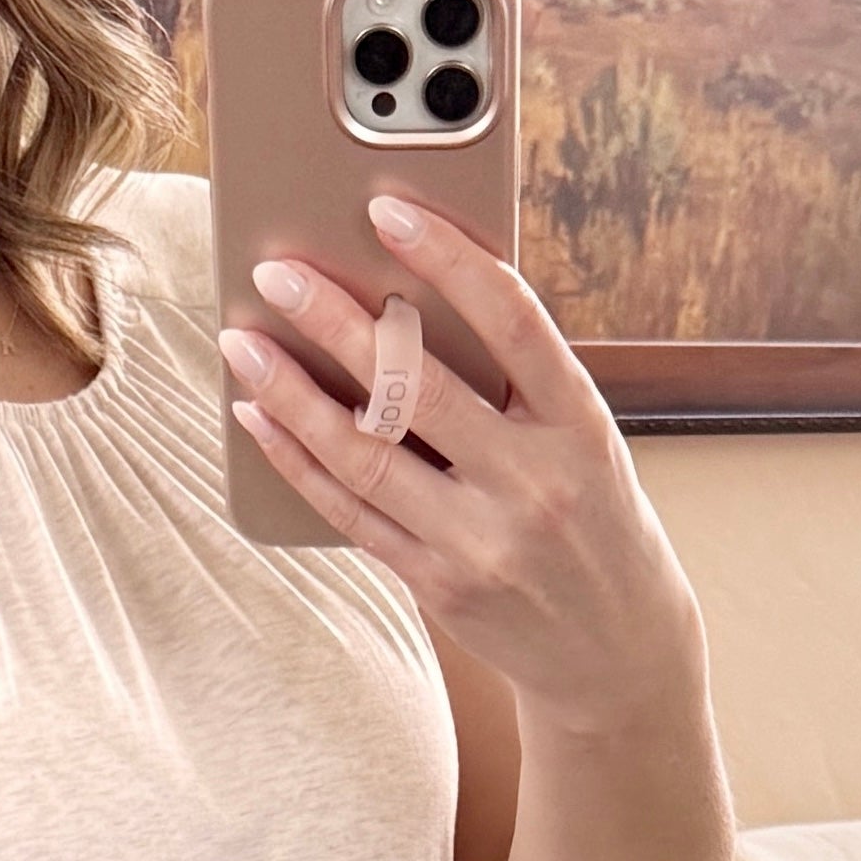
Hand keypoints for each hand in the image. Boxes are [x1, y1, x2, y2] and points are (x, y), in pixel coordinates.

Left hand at [222, 193, 702, 728]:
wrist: (617, 650)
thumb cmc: (593, 518)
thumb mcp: (585, 440)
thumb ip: (515, 383)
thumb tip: (407, 299)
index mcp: (580, 424)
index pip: (512, 320)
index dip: (448, 258)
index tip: (387, 210)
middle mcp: (533, 482)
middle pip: (417, 386)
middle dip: (337, 321)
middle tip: (275, 272)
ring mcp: (482, 541)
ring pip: (366, 452)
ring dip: (292, 391)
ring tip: (243, 341)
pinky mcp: (439, 585)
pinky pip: (350, 512)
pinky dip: (297, 458)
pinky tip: (258, 415)